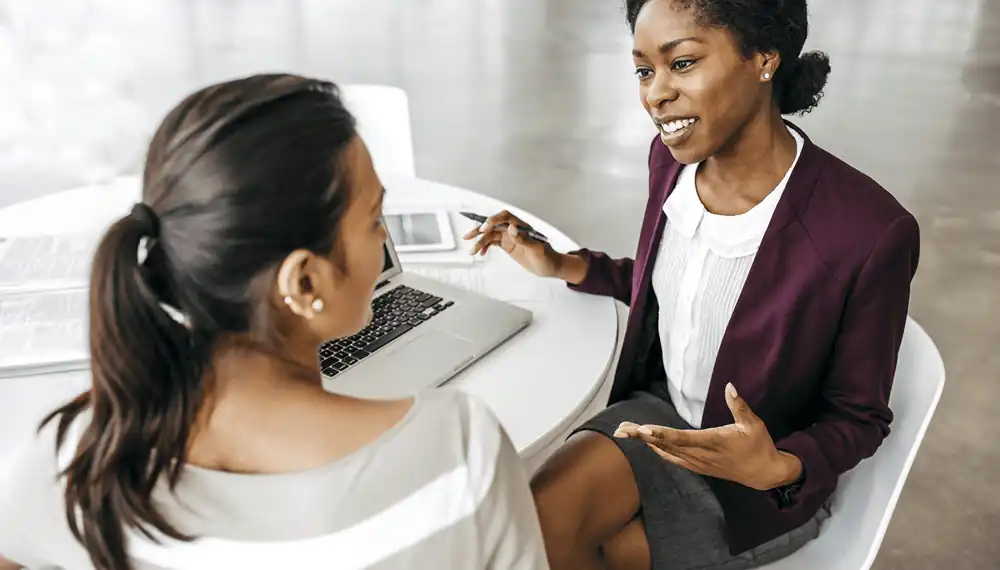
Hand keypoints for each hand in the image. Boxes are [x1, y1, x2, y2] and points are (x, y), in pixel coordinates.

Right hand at [463, 210, 562, 277]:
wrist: (550, 266)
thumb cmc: (547, 257)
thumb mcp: (537, 250)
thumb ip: (524, 239)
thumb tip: (512, 228)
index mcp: (522, 227)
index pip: (506, 217)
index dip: (494, 220)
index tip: (484, 228)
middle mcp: (514, 229)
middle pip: (494, 225)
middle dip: (480, 229)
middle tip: (469, 236)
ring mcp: (510, 237)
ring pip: (491, 235)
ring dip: (480, 241)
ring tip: (472, 250)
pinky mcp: (507, 245)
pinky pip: (493, 242)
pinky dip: (485, 246)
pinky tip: (481, 252)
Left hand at [614, 383, 801, 490]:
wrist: (764, 474)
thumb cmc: (759, 446)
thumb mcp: (753, 424)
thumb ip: (738, 406)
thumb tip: (730, 386)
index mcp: (714, 442)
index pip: (681, 438)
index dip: (661, 434)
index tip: (643, 430)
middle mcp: (702, 454)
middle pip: (666, 444)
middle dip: (643, 436)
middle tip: (621, 428)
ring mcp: (699, 462)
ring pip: (667, 451)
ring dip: (646, 442)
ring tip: (626, 432)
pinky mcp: (699, 467)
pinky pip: (674, 458)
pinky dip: (659, 450)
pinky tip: (648, 444)